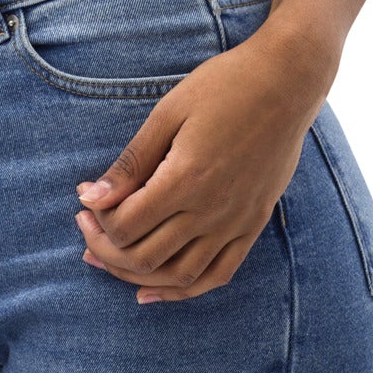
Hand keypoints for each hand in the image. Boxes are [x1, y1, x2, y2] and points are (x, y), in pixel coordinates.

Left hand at [72, 18, 336, 302]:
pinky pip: (218, 275)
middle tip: (86, 229)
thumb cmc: (223, 86)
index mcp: (186, 180)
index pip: (126, 226)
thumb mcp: (168, 113)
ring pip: (178, 276)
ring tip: (109, 259)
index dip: (97, 220)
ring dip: (136, 275)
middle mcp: (212, 211)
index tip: (85, 201)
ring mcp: (236, 222)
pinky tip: (154, 288)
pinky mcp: (253, 224)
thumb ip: (131, 162)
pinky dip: (184, 290)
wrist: (286, 82)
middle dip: (106, 250)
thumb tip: (90, 197)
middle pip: (145, 257)